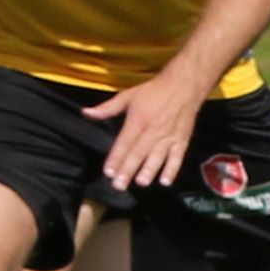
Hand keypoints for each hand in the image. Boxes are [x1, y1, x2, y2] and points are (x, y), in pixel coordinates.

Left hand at [83, 72, 209, 192]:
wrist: (184, 86)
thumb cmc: (153, 92)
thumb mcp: (128, 95)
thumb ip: (107, 108)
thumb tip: (85, 112)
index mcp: (138, 120)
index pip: (124, 143)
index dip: (116, 158)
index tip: (108, 172)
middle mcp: (153, 130)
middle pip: (139, 153)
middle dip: (128, 170)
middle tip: (119, 185)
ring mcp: (169, 136)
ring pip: (157, 157)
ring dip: (149, 171)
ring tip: (140, 183)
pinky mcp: (182, 140)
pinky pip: (177, 157)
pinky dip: (172, 169)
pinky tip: (165, 181)